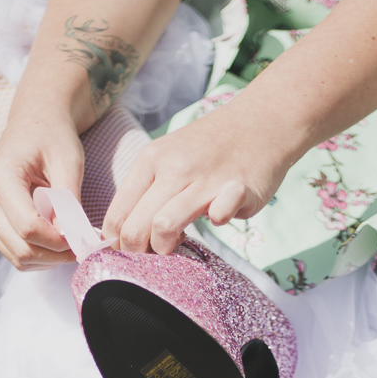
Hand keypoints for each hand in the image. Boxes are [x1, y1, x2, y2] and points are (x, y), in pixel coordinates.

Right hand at [0, 112, 84, 268]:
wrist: (34, 123)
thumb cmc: (52, 136)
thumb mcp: (68, 162)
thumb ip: (67, 201)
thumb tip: (70, 239)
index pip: (28, 228)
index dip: (59, 241)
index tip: (83, 238)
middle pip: (21, 249)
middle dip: (55, 254)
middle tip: (81, 246)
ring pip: (17, 256)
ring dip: (48, 258)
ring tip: (70, 240)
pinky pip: (14, 252)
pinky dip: (39, 254)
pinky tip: (55, 238)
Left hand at [101, 99, 290, 255]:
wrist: (260, 122)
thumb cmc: (209, 150)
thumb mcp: (168, 159)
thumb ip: (146, 192)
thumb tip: (122, 236)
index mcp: (150, 160)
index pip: (116, 216)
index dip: (118, 245)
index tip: (132, 254)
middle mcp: (173, 167)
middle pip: (135, 229)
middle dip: (139, 254)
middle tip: (155, 254)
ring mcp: (205, 178)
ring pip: (163, 226)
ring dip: (167, 249)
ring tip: (180, 243)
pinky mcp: (238, 188)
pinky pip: (220, 214)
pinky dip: (218, 222)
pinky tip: (219, 216)